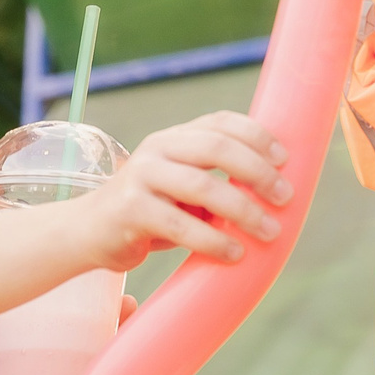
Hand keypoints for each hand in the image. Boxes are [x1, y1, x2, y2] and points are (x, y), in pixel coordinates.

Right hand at [67, 112, 290, 274]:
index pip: (221, 122)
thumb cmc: (149, 211)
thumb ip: (215, 180)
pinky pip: (181, 225)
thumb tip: (273, 192)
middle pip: (217, 148)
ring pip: (203, 186)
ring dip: (244, 210)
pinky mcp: (131, 210)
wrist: (89, 232)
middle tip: (284, 197)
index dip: (258, 135)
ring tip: (269, 231)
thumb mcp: (182, 187)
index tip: (286, 159)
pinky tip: (234, 253)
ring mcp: (141, 176)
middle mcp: (157, 148)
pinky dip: (214, 240)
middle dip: (258, 171)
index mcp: (174, 137)